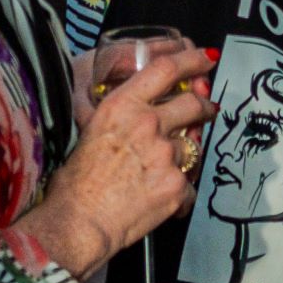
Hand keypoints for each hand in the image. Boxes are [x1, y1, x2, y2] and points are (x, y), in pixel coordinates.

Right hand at [29, 45, 212, 277]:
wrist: (77, 223)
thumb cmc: (75, 185)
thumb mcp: (90, 133)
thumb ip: (121, 117)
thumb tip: (142, 114)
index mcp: (121, 106)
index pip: (165, 69)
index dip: (191, 60)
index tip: (204, 59)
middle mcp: (147, 124)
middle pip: (193, 103)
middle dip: (204, 106)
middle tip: (207, 109)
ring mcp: (165, 154)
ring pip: (194, 146)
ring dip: (187, 155)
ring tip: (168, 169)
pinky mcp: (176, 185)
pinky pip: (190, 184)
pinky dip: (180, 194)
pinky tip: (163, 201)